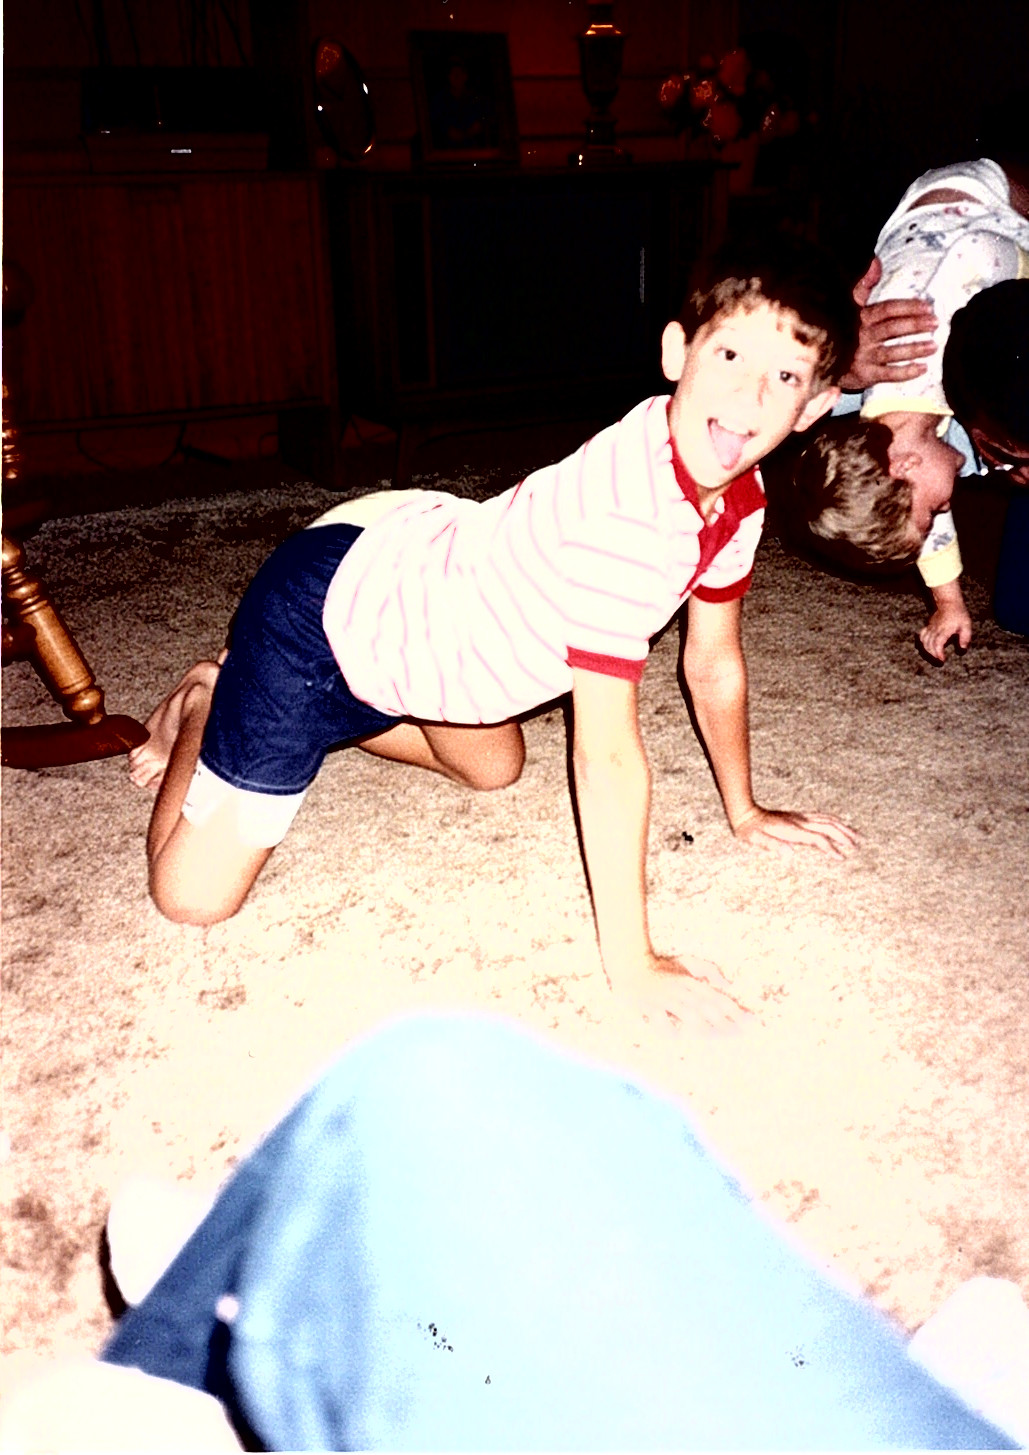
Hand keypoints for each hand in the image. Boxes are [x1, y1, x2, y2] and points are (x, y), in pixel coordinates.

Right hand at [612, 951, 751, 1034]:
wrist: (630, 967)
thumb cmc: (661, 967)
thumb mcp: (687, 962)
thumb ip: (709, 970)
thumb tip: (728, 984)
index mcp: (691, 982)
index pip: (718, 998)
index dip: (736, 1010)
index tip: (752, 1021)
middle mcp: (681, 991)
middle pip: (708, 1009)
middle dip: (727, 1022)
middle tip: (742, 1033)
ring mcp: (665, 1000)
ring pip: (689, 1016)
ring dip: (706, 1028)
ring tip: (719, 1037)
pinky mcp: (650, 1007)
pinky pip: (662, 1022)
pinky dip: (670, 1029)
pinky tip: (678, 1035)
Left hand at [731, 806, 858, 858]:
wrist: (745, 813)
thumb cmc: (750, 830)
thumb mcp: (757, 840)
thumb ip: (774, 846)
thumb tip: (790, 854)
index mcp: (792, 830)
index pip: (817, 839)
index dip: (830, 848)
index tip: (841, 857)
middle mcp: (799, 822)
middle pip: (827, 827)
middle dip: (843, 837)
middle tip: (857, 847)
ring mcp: (800, 817)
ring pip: (827, 820)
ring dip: (842, 827)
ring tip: (856, 836)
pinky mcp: (798, 816)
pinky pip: (821, 816)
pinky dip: (833, 820)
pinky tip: (839, 824)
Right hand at [839, 258, 937, 391]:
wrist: (820, 360)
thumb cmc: (839, 330)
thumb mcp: (848, 305)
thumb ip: (863, 285)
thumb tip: (876, 261)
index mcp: (861, 318)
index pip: (888, 309)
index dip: (909, 307)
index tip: (927, 307)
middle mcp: (863, 337)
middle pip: (893, 329)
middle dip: (916, 325)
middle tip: (935, 323)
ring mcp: (864, 357)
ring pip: (893, 352)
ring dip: (915, 349)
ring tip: (933, 346)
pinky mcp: (864, 375)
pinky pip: (888, 374)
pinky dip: (906, 372)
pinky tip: (922, 368)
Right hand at [920, 602, 972, 661]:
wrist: (948, 602)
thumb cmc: (959, 614)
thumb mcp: (966, 625)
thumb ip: (965, 638)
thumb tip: (962, 648)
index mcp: (945, 630)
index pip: (938, 644)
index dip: (938, 653)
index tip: (942, 660)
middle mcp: (936, 629)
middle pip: (930, 644)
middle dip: (933, 654)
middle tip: (939, 660)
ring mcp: (930, 627)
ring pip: (924, 641)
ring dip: (927, 650)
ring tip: (934, 655)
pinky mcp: (928, 626)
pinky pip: (922, 635)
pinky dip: (922, 642)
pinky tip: (926, 646)